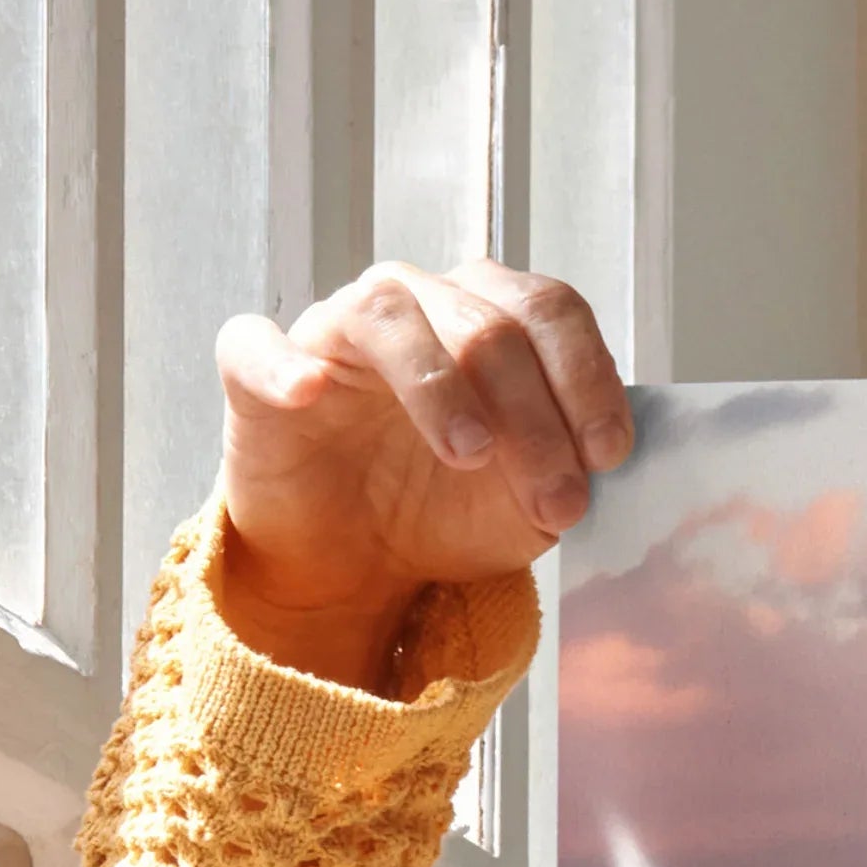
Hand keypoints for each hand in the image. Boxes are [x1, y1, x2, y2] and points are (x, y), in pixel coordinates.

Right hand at [211, 261, 631, 691]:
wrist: (356, 562)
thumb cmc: (445, 510)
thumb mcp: (528, 504)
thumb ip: (569, 471)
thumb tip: (602, 462)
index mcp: (490, 318)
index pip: (550, 311)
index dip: (587, 377)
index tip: (608, 455)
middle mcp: (417, 304)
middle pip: (486, 323)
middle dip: (534, 418)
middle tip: (557, 502)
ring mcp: (335, 330)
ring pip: (389, 316)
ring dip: (440, 386)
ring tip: (470, 454)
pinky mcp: (257, 370)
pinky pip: (257, 345)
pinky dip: (283, 364)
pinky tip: (309, 393)